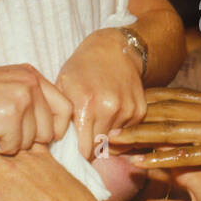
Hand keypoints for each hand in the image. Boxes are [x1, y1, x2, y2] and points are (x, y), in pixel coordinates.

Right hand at [0, 65, 71, 153]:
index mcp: (31, 74)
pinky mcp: (11, 115)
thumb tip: (57, 128)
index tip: (37, 137)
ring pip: (33, 141)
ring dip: (12, 143)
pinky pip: (15, 147)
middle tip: (0, 130)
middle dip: (29, 139)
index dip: (53, 129)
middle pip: (51, 129)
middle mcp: (30, 81)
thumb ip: (30, 100)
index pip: (65, 109)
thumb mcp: (3, 90)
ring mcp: (22, 97)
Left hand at [57, 28, 147, 159]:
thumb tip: (61, 146)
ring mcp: (127, 110)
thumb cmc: (82, 67)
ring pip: (114, 141)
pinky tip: (112, 112)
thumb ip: (60, 116)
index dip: (78, 152)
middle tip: (85, 135)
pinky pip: (126, 131)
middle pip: (99, 148)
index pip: (84, 149)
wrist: (114, 48)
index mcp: (85, 104)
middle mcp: (109, 109)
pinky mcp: (140, 111)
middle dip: (91, 146)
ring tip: (99, 118)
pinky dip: (118, 127)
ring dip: (105, 136)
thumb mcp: (62, 85)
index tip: (75, 149)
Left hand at [110, 88, 200, 200]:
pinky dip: (162, 159)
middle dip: (132, 115)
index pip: (176, 99)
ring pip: (171, 131)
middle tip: (101, 121)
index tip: (118, 105)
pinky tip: (141, 165)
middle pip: (167, 110)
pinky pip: (189, 156)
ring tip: (108, 142)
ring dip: (138, 136)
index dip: (146, 102)